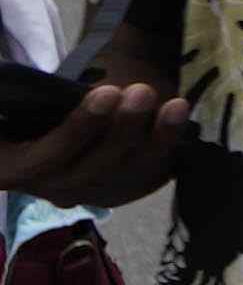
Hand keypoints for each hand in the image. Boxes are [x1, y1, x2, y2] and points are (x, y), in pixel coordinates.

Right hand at [0, 72, 176, 213]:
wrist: (48, 114)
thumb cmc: (29, 101)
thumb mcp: (26, 97)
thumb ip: (50, 101)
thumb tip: (81, 92)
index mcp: (9, 165)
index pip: (44, 157)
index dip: (78, 129)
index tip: (108, 92)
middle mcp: (41, 187)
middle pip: (87, 171)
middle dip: (121, 131)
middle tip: (144, 91)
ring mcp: (75, 193)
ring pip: (119, 180)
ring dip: (154, 143)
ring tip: (176, 106)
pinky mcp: (106, 192)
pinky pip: (139, 184)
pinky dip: (163, 158)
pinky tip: (182, 132)